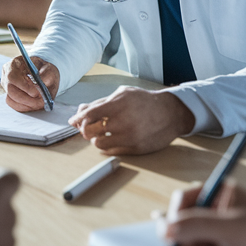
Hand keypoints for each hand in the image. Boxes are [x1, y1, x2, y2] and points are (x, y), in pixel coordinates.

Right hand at [2, 55, 60, 111]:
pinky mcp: (9, 94)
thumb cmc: (44, 69)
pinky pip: (13, 104)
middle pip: (10, 90)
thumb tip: (40, 85)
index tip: (36, 92)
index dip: (24, 87)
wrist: (42, 72)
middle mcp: (7, 74)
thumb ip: (46, 75)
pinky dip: (24, 107)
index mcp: (15, 63)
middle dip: (27, 99)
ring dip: (26, 104)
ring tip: (39, 103)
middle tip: (40, 101)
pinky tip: (33, 105)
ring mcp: (6, 85)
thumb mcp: (49, 69)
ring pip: (11, 99)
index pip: (12, 77)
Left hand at [69, 87, 192, 154]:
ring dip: (96, 139)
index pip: (88, 115)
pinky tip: (111, 139)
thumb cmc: (144, 102)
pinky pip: (111, 151)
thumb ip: (100, 102)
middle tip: (88, 128)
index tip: (74, 121)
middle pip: (89, 131)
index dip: (78, 119)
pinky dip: (107, 146)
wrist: (171, 113)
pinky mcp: (135, 149)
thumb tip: (79, 111)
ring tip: (102, 133)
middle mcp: (122, 122)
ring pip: (98, 143)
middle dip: (84, 129)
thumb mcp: (123, 94)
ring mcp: (129, 137)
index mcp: (117, 105)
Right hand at [159, 182, 245, 245]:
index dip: (174, 214)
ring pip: (194, 237)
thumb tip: (164, 228)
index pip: (186, 198)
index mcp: (222, 192)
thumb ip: (194, 226)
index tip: (167, 232)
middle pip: (188, 218)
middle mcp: (221, 208)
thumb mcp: (228, 228)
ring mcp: (225, 229)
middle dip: (179, 232)